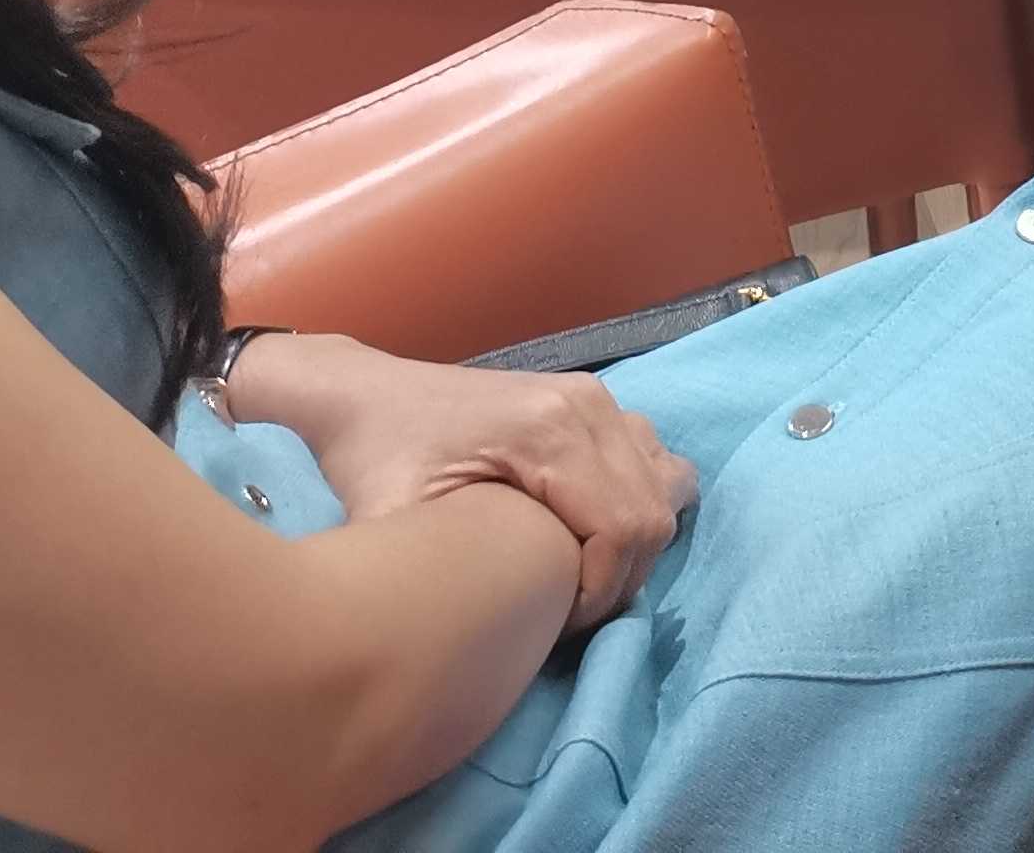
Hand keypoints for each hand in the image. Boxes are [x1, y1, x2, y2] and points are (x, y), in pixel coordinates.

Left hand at [224, 335, 694, 635]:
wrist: (366, 396)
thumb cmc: (374, 459)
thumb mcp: (390, 519)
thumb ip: (440, 569)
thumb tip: (477, 637)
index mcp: (550, 431)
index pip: (623, 527)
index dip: (599, 593)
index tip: (552, 628)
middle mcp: (589, 407)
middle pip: (652, 513)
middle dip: (619, 579)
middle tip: (563, 615)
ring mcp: (598, 399)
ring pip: (666, 486)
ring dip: (635, 544)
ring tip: (579, 576)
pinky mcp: (595, 403)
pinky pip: (654, 460)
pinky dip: (638, 506)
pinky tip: (588, 534)